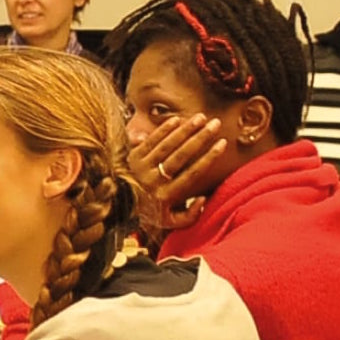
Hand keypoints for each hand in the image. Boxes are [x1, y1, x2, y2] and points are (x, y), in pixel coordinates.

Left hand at [133, 114, 228, 232]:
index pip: (192, 173)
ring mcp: (141, 167)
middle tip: (216, 124)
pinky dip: (163, 129)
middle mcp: (153, 180)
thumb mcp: (170, 222)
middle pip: (181, 155)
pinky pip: (150, 141)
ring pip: (166, 145)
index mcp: (165, 195)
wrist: (117, 205)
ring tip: (201, 117)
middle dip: (200, 138)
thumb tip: (202, 199)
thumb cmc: (150, 212)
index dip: (209, 157)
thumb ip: (190, 216)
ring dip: (185, 129)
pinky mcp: (132, 157)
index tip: (223, 143)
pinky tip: (177, 119)